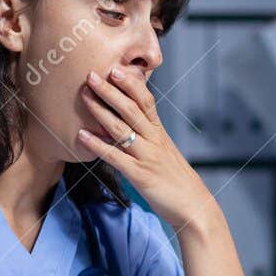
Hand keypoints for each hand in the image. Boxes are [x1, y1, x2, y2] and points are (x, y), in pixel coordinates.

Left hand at [79, 67, 215, 232]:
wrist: (194, 207)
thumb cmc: (176, 180)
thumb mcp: (165, 152)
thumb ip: (149, 137)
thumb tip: (130, 124)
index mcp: (160, 133)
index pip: (147, 101)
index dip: (131, 84)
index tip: (115, 68)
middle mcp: (154, 140)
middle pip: (131, 109)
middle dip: (111, 90)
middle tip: (92, 74)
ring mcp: (147, 157)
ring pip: (122, 128)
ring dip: (101, 110)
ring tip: (84, 96)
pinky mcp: (140, 175)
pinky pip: (115, 157)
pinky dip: (97, 145)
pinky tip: (82, 135)